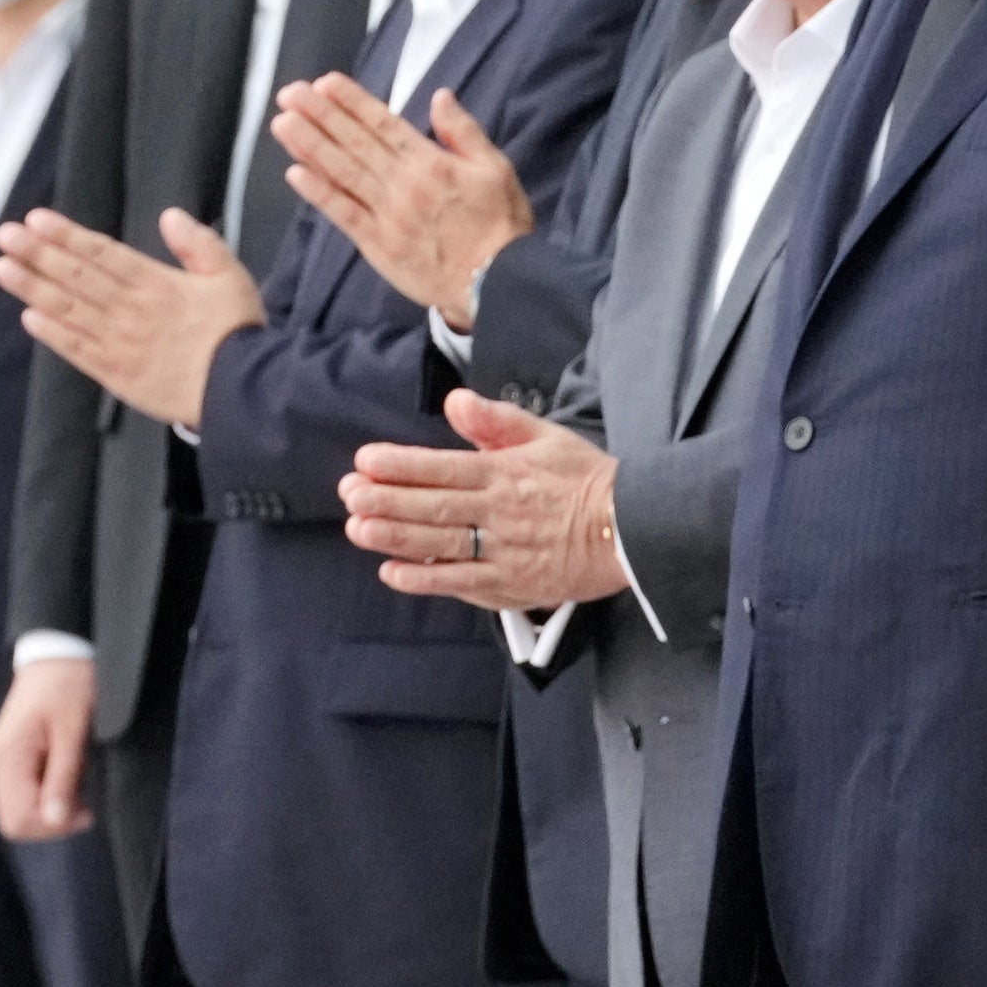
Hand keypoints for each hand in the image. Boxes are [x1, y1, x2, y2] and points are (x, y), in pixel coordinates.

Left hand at [0, 208, 261, 430]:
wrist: (244, 392)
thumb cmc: (238, 331)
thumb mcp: (231, 277)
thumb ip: (200, 244)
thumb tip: (170, 216)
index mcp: (158, 284)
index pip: (103, 254)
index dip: (68, 236)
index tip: (36, 219)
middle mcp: (131, 310)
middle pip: (77, 278)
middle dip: (39, 254)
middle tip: (5, 235)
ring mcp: (119, 343)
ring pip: (69, 310)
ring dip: (33, 288)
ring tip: (3, 268)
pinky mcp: (116, 374)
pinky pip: (77, 350)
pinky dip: (52, 333)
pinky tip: (29, 316)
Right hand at [0, 657, 96, 839]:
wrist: (59, 652)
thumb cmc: (71, 685)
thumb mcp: (73, 731)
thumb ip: (62, 776)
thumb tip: (54, 820)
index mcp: (11, 758)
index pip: (16, 819)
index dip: (50, 826)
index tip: (86, 812)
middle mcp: (1, 763)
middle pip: (13, 819)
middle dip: (50, 823)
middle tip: (87, 807)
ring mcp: (6, 759)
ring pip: (19, 807)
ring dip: (50, 810)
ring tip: (82, 791)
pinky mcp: (16, 754)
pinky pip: (25, 790)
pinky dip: (48, 795)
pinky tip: (72, 781)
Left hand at [271, 77, 532, 328]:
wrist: (498, 281)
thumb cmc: (502, 224)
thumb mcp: (497, 168)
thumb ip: (464, 132)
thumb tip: (440, 97)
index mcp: (432, 162)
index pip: (384, 124)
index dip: (352, 102)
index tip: (325, 83)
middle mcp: (404, 183)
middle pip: (355, 143)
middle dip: (320, 115)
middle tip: (290, 93)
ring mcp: (387, 214)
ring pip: (342, 173)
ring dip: (310, 146)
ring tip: (283, 123)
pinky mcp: (378, 244)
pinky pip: (343, 214)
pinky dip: (319, 193)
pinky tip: (296, 174)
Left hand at [343, 388, 627, 610]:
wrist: (635, 530)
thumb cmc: (588, 481)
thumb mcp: (547, 437)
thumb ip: (497, 420)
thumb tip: (455, 402)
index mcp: (507, 473)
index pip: (444, 467)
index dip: (402, 464)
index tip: (366, 461)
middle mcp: (501, 511)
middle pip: (434, 505)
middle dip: (386, 499)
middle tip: (350, 494)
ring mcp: (505, 551)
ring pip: (440, 542)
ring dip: (395, 536)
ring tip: (358, 528)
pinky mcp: (511, 584)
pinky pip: (460, 582)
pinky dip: (424, 578)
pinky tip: (392, 571)